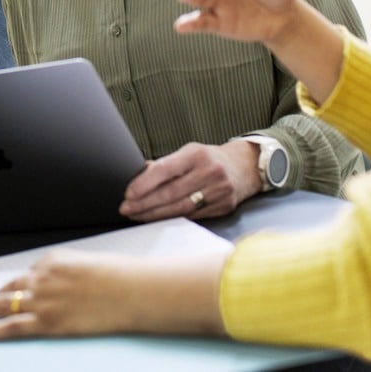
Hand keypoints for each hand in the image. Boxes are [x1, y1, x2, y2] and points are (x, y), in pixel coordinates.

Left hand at [0, 249, 227, 339]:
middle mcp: (42, 278)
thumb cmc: (118, 277)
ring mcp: (42, 301)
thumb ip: (68, 272)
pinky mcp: (46, 323)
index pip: (31, 271)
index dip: (25, 282)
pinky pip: (11, 327)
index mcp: (52, 260)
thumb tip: (63, 283)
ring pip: (5, 305)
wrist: (129, 292)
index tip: (18, 287)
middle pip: (12, 286)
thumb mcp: (88, 264)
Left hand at [120, 141, 260, 221]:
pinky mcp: (224, 207)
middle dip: (144, 203)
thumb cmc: (209, 158)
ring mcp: (219, 191)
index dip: (144, 183)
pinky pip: (192, 216)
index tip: (128, 193)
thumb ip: (165, 164)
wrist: (244, 167)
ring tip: (137, 215)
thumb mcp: (188, 152)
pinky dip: (172, 219)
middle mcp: (210, 172)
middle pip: (170, 193)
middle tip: (126, 208)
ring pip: (180, 208)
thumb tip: (137, 174)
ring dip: (155, 214)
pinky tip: (157, 219)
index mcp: (197, 154)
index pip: (165, 170)